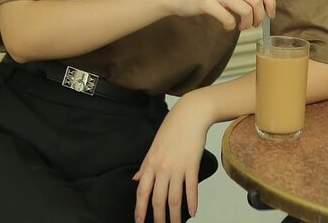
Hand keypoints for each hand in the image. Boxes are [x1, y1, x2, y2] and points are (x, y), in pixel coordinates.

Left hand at [133, 95, 211, 222]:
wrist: (189, 115)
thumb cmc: (171, 129)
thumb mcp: (153, 145)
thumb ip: (145, 165)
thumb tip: (135, 179)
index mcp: (151, 162)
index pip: (142, 191)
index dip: (140, 209)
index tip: (139, 222)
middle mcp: (162, 167)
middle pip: (158, 199)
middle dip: (158, 218)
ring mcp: (178, 167)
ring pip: (174, 198)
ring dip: (175, 216)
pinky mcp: (192, 165)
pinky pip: (191, 188)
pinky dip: (192, 202)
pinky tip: (192, 212)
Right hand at [160, 0, 274, 30]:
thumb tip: (264, 7)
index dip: (270, 3)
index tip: (270, 16)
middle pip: (256, 1)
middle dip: (258, 17)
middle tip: (251, 25)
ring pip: (246, 10)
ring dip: (246, 24)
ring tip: (239, 26)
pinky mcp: (207, 2)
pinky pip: (228, 19)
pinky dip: (231, 26)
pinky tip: (226, 26)